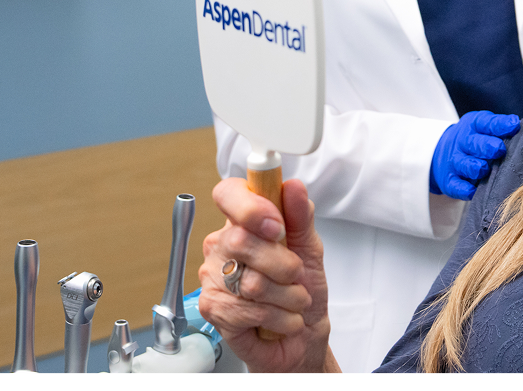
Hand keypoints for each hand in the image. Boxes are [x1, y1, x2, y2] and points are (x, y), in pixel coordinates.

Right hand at [197, 178, 336, 371]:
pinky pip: (247, 309)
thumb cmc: (303, 287)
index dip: (250, 207)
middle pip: (241, 240)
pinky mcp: (211, 308)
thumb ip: (301, 216)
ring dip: (287, 296)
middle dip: (284, 264)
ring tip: (292, 301)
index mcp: (243, 221)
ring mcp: (212, 276)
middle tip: (296, 276)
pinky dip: (278, 317)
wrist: (303, 335)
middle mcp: (222, 245)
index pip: (228, 194)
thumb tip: (293, 186)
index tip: (277, 226)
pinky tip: (281, 319)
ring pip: (250, 280)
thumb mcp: (310, 248)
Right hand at [430, 110, 520, 199]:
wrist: (443, 151)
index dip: (500, 125)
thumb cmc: (475, 139)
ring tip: (484, 169)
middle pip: (474, 144)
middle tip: (499, 149)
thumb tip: (518, 126)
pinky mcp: (450, 181)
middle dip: (487, 147)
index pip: (486, 123)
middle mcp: (462, 142)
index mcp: (473, 126)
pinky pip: (456, 186)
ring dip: (475, 167)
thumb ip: (501, 127)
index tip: (514, 126)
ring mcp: (455, 162)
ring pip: (464, 165)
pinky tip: (473, 191)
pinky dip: (464, 189)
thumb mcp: (484, 127)